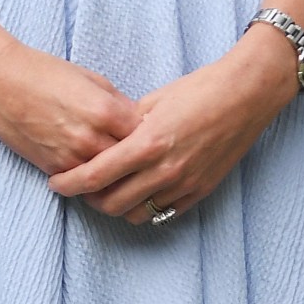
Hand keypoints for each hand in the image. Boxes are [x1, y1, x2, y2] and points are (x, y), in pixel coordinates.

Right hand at [0, 40, 139, 177]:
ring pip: (108, 180)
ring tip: (126, 174)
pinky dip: (92, 182)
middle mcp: (92, 137)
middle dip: (139, 161)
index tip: (157, 137)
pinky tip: (98, 176)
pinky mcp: (53, 167)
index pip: (146, 136)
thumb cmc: (43, 71)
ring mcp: (71, 156)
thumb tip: (137, 120)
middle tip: (145, 161)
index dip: (153, 136)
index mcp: (106, 110)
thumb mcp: (90, 78)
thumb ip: (117, 102)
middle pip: (131, 162)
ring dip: (117, 177)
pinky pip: (82, 184)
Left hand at [45, 30, 298, 223]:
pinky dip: (146, 207)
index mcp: (148, 144)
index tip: (56, 183)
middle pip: (111, 203)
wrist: (246, 95)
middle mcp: (165, 170)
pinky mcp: (201, 192)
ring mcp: (184, 185)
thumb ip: (124, 125)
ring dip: (117, 206)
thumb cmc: (200, 90)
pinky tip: (139, 192)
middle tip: (80, 188)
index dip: (69, 183)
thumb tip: (101, 139)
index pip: (95, 176)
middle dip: (89, 199)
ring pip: (137, 214)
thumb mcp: (153, 101)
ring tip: (108, 191)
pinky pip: (164, 212)